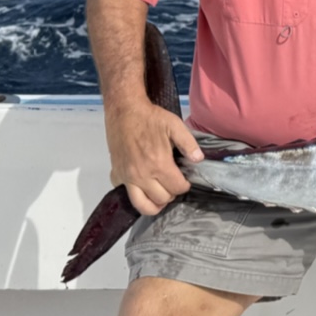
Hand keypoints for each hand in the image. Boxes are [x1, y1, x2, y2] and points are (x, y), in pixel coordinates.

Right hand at [107, 99, 202, 215]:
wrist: (124, 110)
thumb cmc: (150, 117)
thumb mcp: (174, 125)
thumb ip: (189, 144)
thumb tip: (198, 160)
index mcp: (158, 164)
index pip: (176, 188)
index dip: (185, 185)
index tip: (185, 179)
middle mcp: (142, 175)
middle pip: (162, 200)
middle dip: (171, 194)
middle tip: (173, 183)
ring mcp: (127, 177)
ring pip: (142, 206)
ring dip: (154, 203)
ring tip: (160, 193)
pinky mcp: (116, 174)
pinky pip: (126, 194)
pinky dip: (136, 194)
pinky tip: (143, 186)